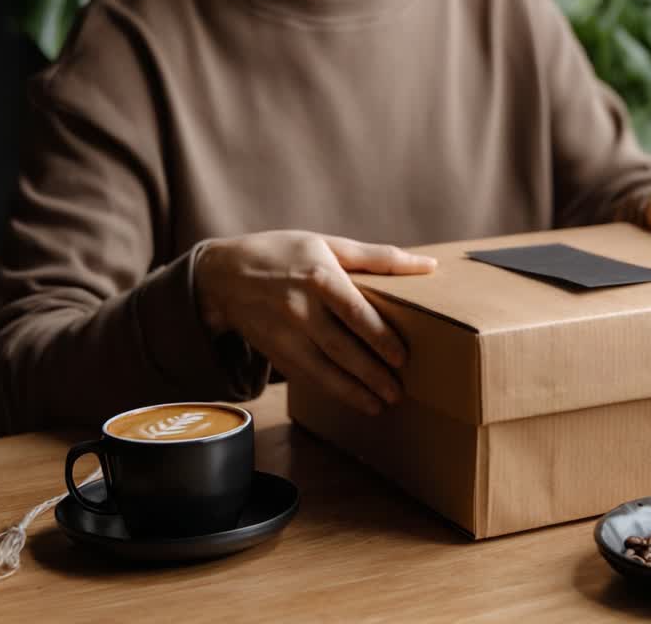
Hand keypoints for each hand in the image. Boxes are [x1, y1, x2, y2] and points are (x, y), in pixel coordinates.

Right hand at [194, 231, 436, 414]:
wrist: (222, 274)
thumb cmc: (284, 253)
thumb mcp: (328, 243)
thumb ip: (378, 257)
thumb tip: (428, 265)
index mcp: (319, 276)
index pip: (355, 312)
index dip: (379, 337)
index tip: (402, 357)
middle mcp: (300, 308)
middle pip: (341, 348)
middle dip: (371, 374)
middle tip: (398, 393)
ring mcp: (285, 334)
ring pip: (323, 370)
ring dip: (353, 392)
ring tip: (380, 406)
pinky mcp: (275, 352)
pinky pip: (307, 376)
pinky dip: (331, 391)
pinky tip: (353, 400)